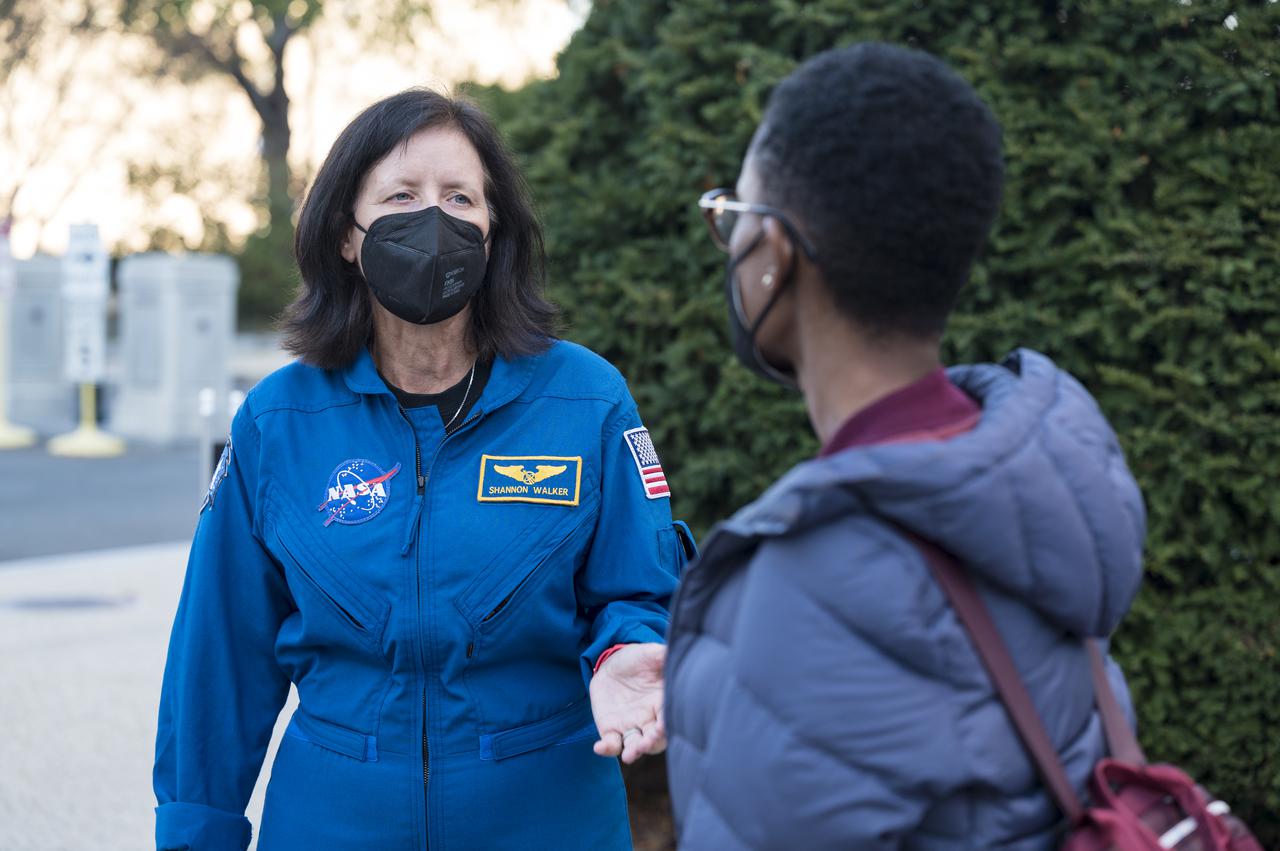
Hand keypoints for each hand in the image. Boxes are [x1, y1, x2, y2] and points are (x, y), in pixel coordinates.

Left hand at [589, 642, 665, 763]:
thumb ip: (665, 656)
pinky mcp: (610, 729)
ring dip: (634, 752)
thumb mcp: (652, 653)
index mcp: (663, 703)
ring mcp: (630, 726)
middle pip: (655, 740)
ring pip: (635, 746)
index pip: (669, 718)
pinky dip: (606, 749)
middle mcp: (650, 720)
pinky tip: (599, 747)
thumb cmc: (639, 659)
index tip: (662, 727)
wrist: (613, 662)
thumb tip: (675, 652)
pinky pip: (611, 744)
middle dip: (652, 744)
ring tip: (629, 755)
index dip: (667, 725)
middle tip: (646, 743)